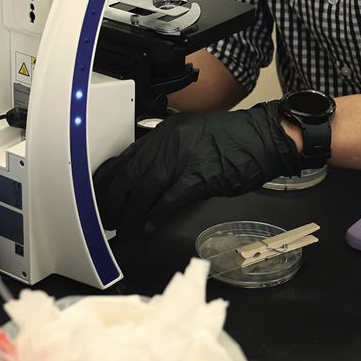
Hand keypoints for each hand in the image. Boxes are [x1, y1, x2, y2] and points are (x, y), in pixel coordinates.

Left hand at [93, 101, 298, 235]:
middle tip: (102, 218)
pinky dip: (154, 216)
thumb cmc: (231, 139)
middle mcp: (168, 141)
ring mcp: (184, 158)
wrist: (263, 137)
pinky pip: (170, 199)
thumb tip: (145, 178)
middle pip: (129, 173)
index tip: (97, 193)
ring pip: (144, 188)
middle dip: (112, 199)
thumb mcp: (191, 136)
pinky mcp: (200, 177)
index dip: (108, 178)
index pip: (126, 156)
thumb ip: (167, 153)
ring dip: (129, 213)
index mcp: (165, 131)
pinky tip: (145, 229)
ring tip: (120, 230)